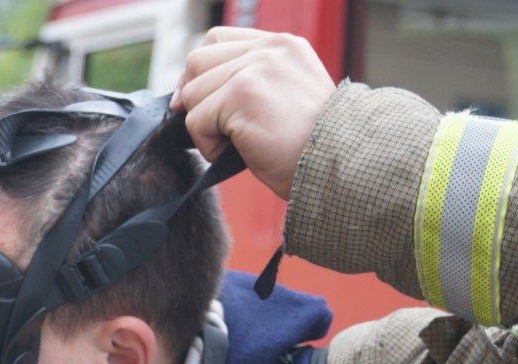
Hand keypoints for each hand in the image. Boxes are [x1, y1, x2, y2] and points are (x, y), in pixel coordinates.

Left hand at [172, 27, 335, 199]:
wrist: (335, 163)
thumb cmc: (308, 143)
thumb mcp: (285, 96)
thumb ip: (249, 79)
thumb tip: (187, 92)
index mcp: (281, 45)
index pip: (216, 40)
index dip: (199, 71)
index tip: (197, 99)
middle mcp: (269, 50)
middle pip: (197, 62)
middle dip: (193, 98)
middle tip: (210, 126)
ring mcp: (255, 69)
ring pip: (192, 94)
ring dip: (204, 126)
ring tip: (233, 142)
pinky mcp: (242, 95)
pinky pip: (196, 121)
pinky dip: (207, 145)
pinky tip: (234, 151)